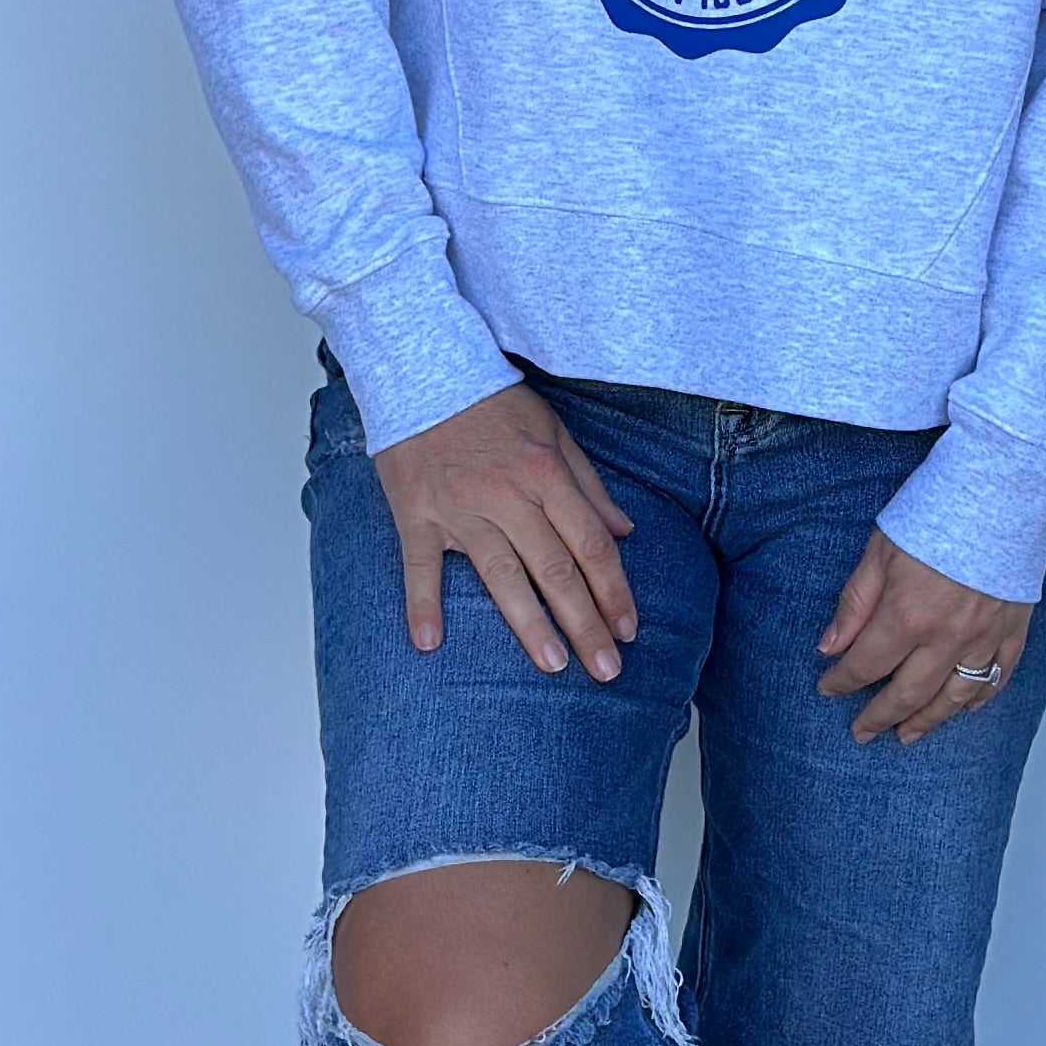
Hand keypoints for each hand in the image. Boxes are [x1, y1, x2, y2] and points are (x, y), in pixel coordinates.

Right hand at [374, 383, 637, 682]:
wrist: (424, 375)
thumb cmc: (492, 405)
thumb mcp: (554, 433)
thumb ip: (589, 486)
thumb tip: (625, 531)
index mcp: (546, 475)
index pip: (590, 544)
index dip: (613, 590)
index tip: (629, 630)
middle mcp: (508, 496)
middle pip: (555, 569)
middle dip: (585, 623)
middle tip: (606, 671)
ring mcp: (460, 509)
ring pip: (501, 575)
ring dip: (528, 624)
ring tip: (552, 665)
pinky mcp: (417, 515)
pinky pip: (420, 565)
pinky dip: (421, 604)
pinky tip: (428, 642)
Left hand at [815, 530, 1028, 744]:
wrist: (1005, 490)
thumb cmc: (941, 510)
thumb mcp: (881, 549)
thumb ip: (855, 603)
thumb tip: (830, 646)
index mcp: (907, 616)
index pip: (865, 665)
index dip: (842, 682)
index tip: (828, 689)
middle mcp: (947, 637)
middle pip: (907, 694)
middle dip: (879, 717)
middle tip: (862, 733)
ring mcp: (984, 637)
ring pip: (953, 697)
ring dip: (926, 721)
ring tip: (907, 736)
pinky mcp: (1013, 629)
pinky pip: (996, 676)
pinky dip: (980, 697)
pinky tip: (965, 708)